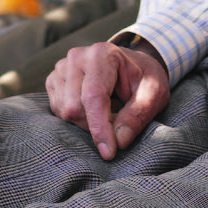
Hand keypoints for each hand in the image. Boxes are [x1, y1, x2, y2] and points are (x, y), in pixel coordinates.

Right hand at [45, 41, 169, 158]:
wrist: (131, 66)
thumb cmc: (143, 79)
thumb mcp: (154, 93)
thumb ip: (137, 115)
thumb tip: (119, 142)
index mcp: (103, 54)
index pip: (94, 97)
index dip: (100, 128)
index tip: (109, 153)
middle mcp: (77, 57)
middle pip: (75, 108)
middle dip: (95, 125)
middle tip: (117, 120)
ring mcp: (62, 67)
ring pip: (64, 112)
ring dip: (86, 122)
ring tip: (106, 111)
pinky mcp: (54, 80)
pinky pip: (57, 111)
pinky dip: (75, 119)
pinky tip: (90, 109)